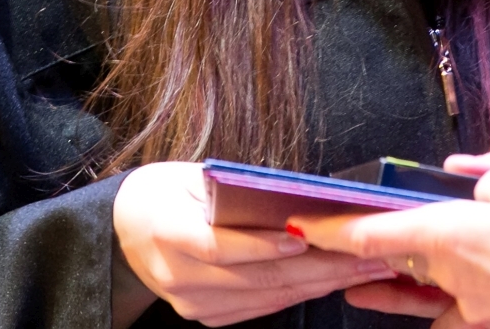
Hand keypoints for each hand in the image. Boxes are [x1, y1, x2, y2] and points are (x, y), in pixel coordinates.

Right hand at [111, 161, 398, 325]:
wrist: (124, 227)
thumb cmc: (166, 191)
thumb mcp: (193, 175)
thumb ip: (235, 190)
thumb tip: (295, 198)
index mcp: (168, 232)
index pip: (219, 245)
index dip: (263, 246)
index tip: (307, 240)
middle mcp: (177, 276)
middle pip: (255, 277)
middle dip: (318, 268)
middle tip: (365, 255)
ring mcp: (191, 302)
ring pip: (265, 296)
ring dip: (319, 284)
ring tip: (363, 267)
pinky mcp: (205, 315)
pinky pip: (259, 307)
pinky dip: (298, 293)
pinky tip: (331, 280)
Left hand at [292, 167, 489, 328]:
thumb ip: (487, 183)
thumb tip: (476, 195)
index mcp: (446, 231)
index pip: (370, 233)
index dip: (329, 231)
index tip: (298, 228)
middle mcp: (448, 271)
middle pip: (392, 263)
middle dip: (361, 257)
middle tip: (328, 250)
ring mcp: (468, 303)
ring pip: (417, 294)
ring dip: (387, 291)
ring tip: (357, 290)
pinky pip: (453, 316)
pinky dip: (442, 309)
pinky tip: (446, 304)